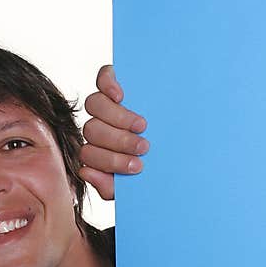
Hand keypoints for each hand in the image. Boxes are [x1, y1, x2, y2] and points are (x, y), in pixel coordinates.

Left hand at [80, 65, 148, 200]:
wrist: (179, 147)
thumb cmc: (156, 166)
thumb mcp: (137, 183)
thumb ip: (110, 187)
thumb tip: (86, 172)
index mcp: (99, 152)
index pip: (88, 155)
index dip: (108, 161)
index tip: (137, 166)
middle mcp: (98, 128)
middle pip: (92, 130)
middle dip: (119, 142)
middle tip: (143, 147)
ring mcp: (105, 104)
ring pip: (94, 106)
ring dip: (118, 118)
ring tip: (142, 126)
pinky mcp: (114, 83)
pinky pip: (103, 79)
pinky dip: (108, 85)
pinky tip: (120, 96)